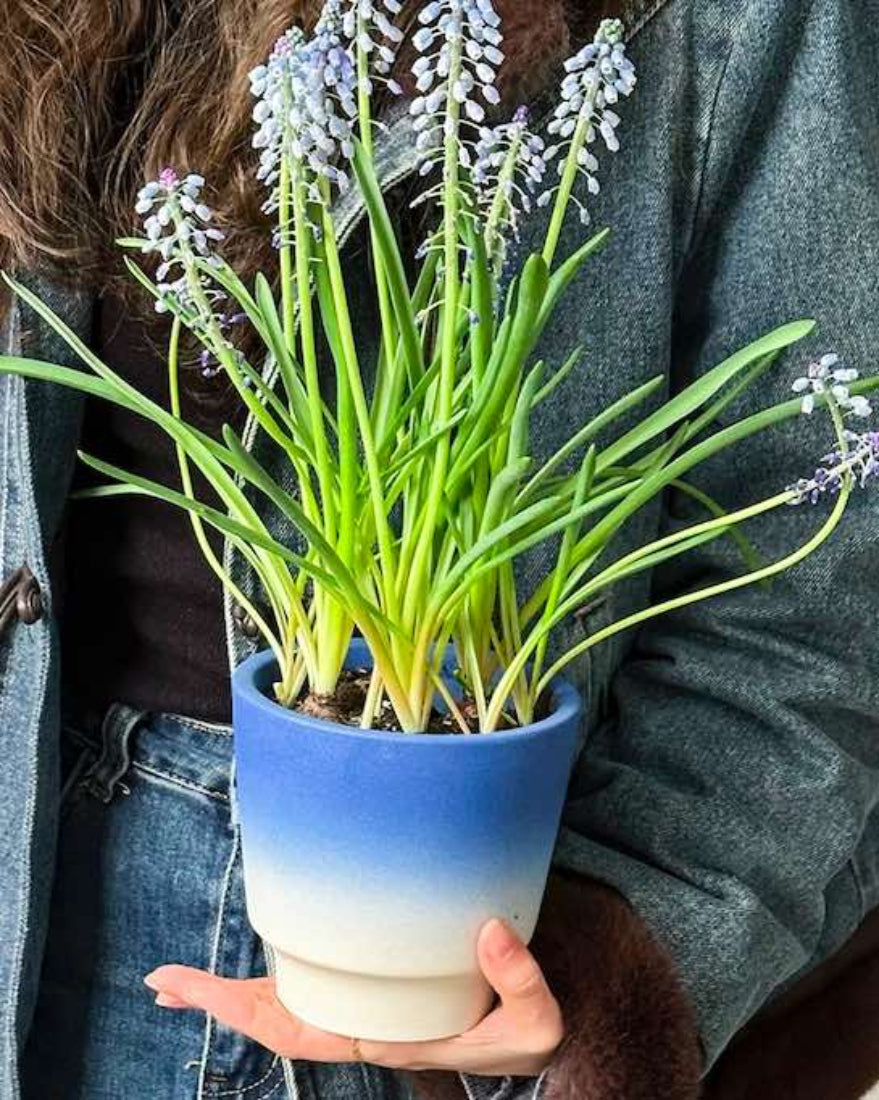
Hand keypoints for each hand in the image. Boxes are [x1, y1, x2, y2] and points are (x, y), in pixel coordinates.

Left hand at [144, 918, 563, 1076]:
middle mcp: (363, 1027)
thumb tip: (488, 929)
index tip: (204, 994)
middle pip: (275, 1021)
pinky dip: (274, 979)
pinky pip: (313, 987)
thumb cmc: (524, 1036)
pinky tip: (253, 969)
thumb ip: (519, 978)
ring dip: (234, 995)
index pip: (303, 1032)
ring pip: (287, 1005)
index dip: (250, 1012)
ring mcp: (365, 1011)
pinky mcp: (374, 991)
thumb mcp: (534, 1018)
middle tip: (162, 984)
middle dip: (219, 1004)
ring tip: (182, 983)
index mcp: (385, 1037)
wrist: (529, 1045)